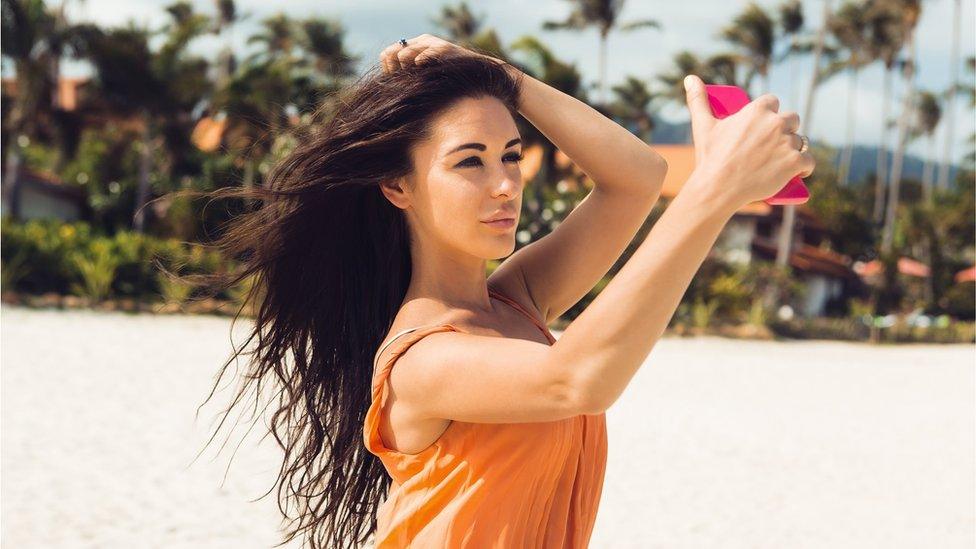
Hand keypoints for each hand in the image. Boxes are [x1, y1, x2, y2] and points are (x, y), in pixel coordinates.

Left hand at [380, 34, 497, 73]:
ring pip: (404, 53)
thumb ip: (410, 76)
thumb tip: (390, 83)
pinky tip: (422, 70)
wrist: (477, 76)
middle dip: (393, 69)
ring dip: (404, 68)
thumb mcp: (426, 77)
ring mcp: (433, 43)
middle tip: (401, 81)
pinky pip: (424, 55)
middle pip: (393, 52)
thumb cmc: (450, 80)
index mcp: (416, 46)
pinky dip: (420, 63)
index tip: (394, 81)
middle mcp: (422, 41)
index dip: (387, 69)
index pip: (387, 53)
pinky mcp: (444, 49)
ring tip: (413, 78)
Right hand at [682, 74, 815, 207]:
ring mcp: (787, 143)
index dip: (769, 113)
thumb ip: (697, 100)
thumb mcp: (703, 126)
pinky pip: (809, 161)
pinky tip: (800, 170)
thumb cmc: (710, 157)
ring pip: (800, 141)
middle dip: (785, 129)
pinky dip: (805, 166)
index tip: (763, 124)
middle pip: (791, 119)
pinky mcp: (795, 163)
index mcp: (757, 110)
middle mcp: (776, 123)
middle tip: (772, 144)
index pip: (773, 102)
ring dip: (794, 148)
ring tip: (782, 159)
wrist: (718, 188)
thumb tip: (689, 78)